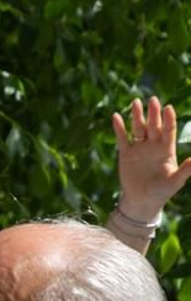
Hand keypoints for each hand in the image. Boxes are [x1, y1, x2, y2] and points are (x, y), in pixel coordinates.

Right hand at [113, 96, 190, 223]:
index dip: (169, 120)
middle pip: (153, 125)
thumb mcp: (176, 181)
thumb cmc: (162, 191)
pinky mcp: (126, 153)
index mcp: (167, 149)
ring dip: (137, 116)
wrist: (142, 200)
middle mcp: (153, 145)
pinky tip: (116, 117)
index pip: (168, 130)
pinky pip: (122, 138)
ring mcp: (139, 148)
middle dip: (153, 113)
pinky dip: (119, 128)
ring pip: (138, 128)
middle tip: (153, 100)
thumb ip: (186, 170)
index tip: (168, 108)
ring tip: (136, 102)